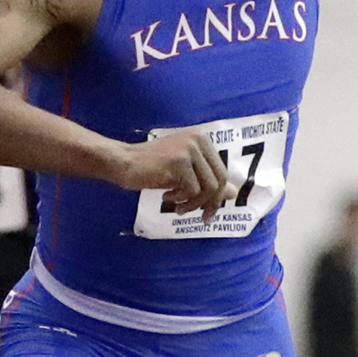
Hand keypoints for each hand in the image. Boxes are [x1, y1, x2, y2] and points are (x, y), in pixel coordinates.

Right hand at [114, 130, 235, 218]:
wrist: (123, 162)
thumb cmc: (152, 167)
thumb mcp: (184, 174)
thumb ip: (207, 180)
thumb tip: (234, 193)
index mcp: (202, 139)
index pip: (221, 172)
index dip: (217, 195)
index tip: (208, 210)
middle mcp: (198, 140)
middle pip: (219, 181)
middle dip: (210, 203)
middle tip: (202, 217)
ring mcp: (189, 149)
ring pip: (207, 188)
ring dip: (193, 204)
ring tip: (179, 207)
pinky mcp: (178, 161)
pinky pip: (191, 191)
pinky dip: (181, 200)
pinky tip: (166, 197)